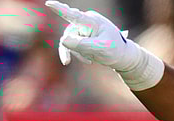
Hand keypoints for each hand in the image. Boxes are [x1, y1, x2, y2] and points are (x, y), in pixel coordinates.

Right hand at [45, 1, 163, 89]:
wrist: (123, 57)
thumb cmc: (115, 50)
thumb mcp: (101, 49)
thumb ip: (83, 45)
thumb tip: (64, 40)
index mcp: (92, 21)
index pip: (74, 15)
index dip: (60, 9)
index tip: (49, 4)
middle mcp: (86, 22)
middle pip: (69, 33)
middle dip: (70, 49)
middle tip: (66, 62)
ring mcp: (84, 29)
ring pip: (69, 41)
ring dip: (77, 53)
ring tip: (90, 60)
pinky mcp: (83, 36)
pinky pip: (73, 45)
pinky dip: (79, 54)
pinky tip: (90, 60)